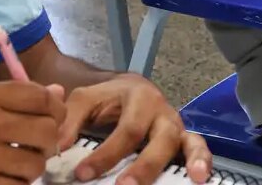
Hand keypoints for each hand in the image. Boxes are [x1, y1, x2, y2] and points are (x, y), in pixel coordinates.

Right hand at [0, 80, 65, 184]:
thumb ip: (11, 95)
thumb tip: (58, 93)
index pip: (38, 96)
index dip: (55, 107)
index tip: (54, 116)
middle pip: (45, 130)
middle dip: (50, 139)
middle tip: (39, 145)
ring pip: (35, 164)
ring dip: (34, 166)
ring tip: (20, 164)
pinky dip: (17, 184)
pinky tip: (5, 178)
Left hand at [57, 74, 212, 184]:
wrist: (126, 87)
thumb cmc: (106, 98)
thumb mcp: (84, 100)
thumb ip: (69, 121)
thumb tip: (58, 147)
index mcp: (138, 96)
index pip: (125, 130)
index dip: (106, 154)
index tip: (83, 174)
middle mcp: (162, 110)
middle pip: (158, 139)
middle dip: (144, 166)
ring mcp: (176, 125)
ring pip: (188, 141)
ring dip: (191, 160)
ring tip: (195, 179)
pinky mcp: (183, 138)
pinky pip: (198, 146)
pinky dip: (203, 160)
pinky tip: (202, 178)